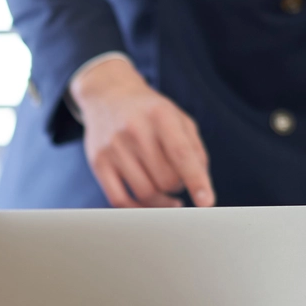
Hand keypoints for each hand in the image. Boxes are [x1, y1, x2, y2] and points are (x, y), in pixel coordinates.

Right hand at [71, 56, 214, 208]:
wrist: (108, 96)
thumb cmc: (150, 112)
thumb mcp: (178, 118)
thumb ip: (194, 149)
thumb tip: (200, 185)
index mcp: (160, 114)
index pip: (181, 154)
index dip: (196, 180)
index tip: (207, 203)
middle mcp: (134, 129)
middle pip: (165, 179)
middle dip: (177, 186)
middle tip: (176, 179)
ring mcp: (113, 147)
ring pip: (145, 193)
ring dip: (161, 200)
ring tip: (164, 190)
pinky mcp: (98, 162)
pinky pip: (118, 199)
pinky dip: (137, 209)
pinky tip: (148, 205)